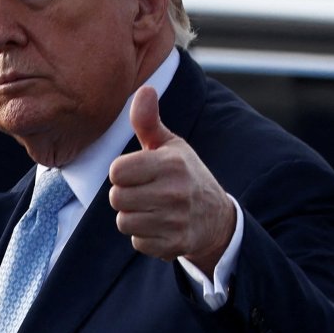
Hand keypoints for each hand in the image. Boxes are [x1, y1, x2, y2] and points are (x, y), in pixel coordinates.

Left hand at [108, 86, 235, 275]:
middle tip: (144, 192)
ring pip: (124, 222)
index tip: (137, 172)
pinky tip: (160, 226)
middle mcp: (174, 192)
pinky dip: (144, 237)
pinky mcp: (175, 244)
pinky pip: (137, 242)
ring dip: (133, 217)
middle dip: (125, 196)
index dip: (122, 172)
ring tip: (152, 209)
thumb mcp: (171, 145)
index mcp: (170, 163)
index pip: (116, 171)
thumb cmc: (185, 174)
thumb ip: (149, 121)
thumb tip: (146, 88)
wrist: (216, 218)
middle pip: (116, 198)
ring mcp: (175, 220)